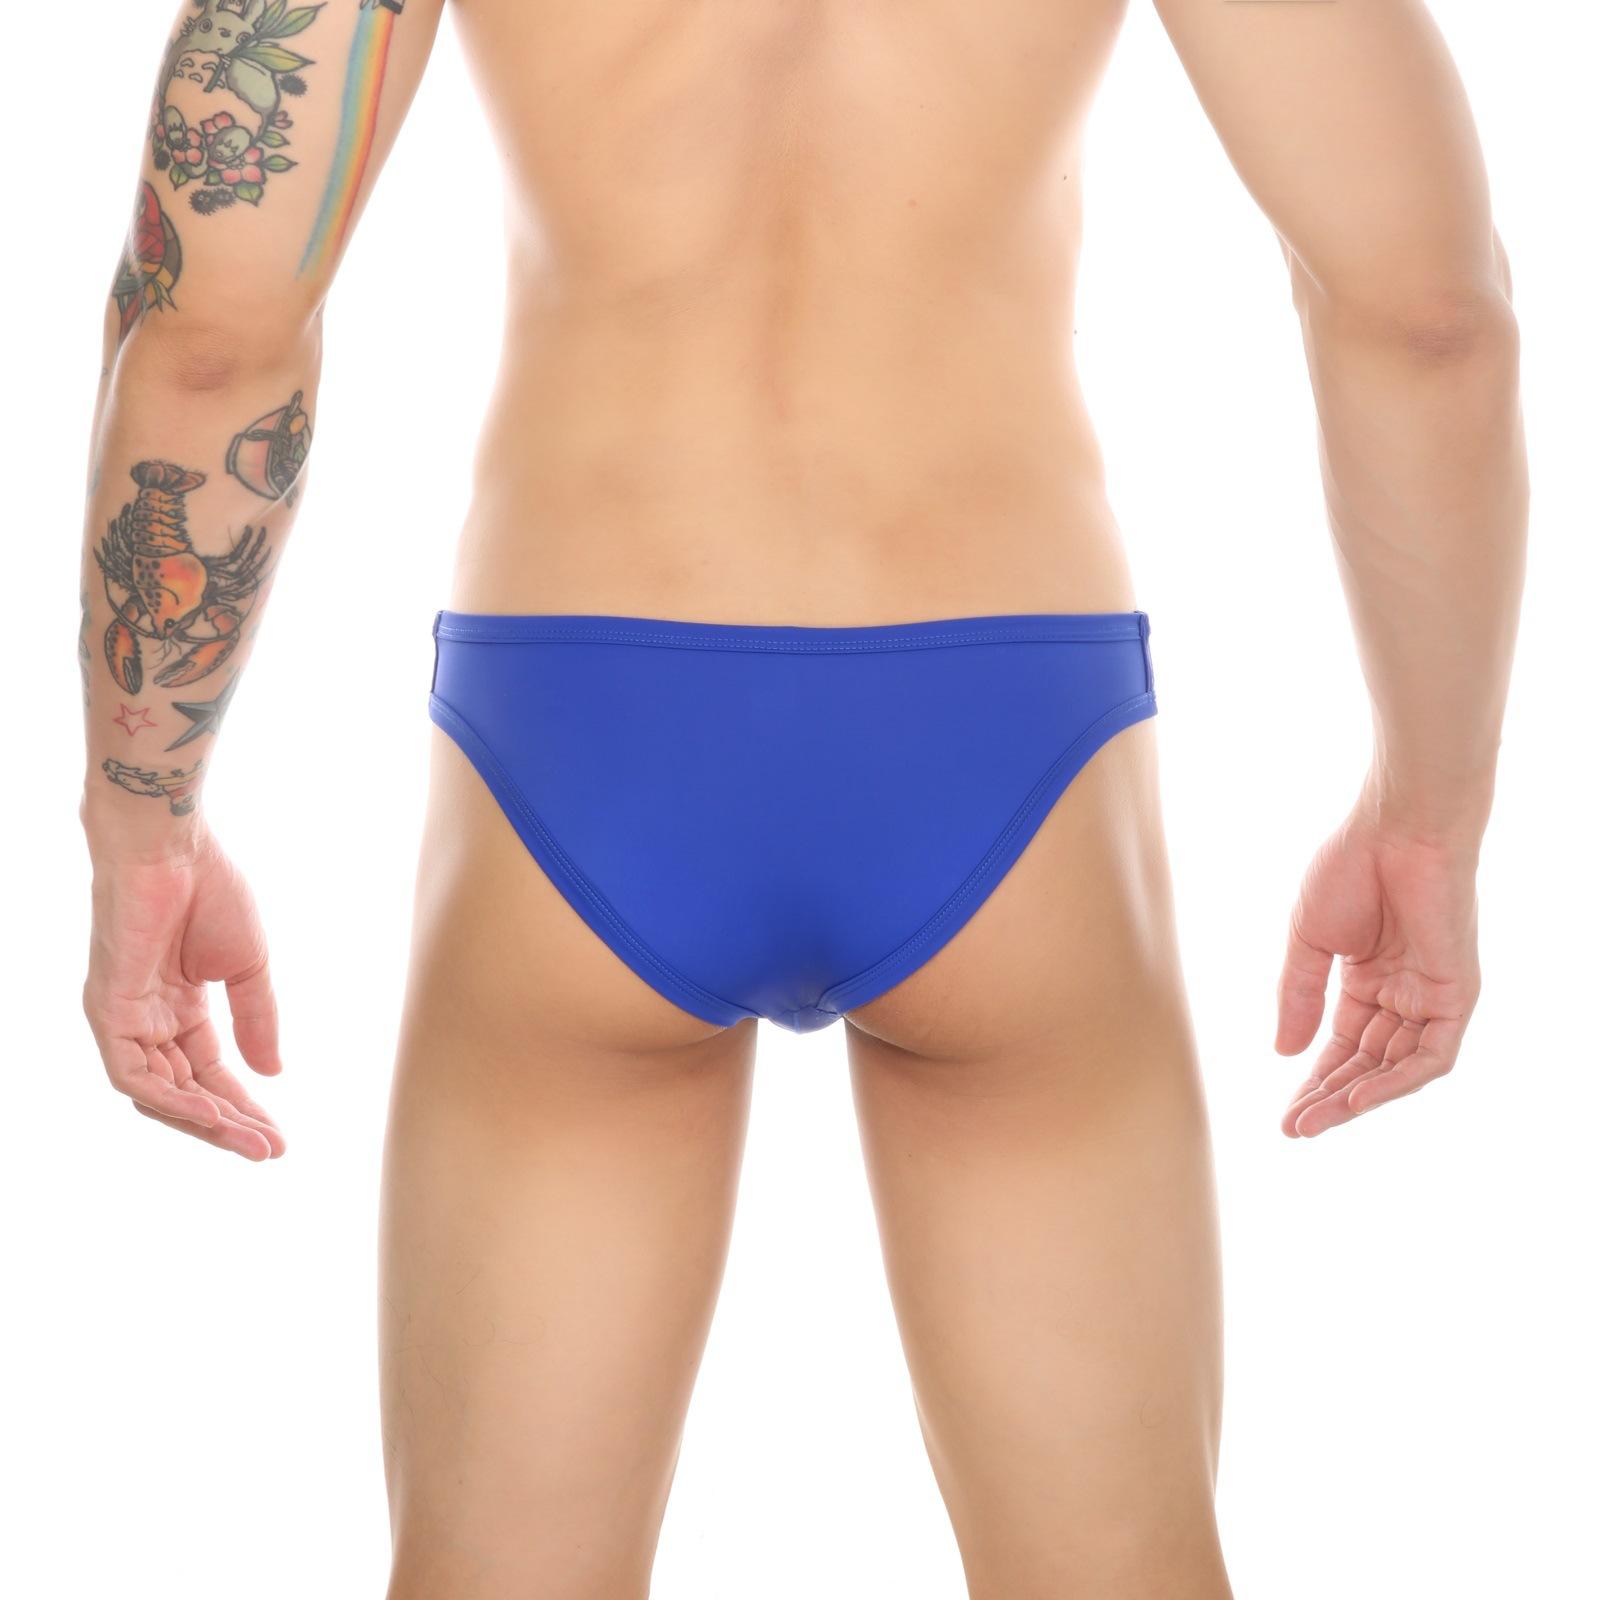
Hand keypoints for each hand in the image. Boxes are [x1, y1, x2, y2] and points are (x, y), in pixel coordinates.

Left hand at [83, 825, 285, 1160]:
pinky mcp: (107, 1009)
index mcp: (179, 1008)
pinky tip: (212, 1112)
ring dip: (204, 1121)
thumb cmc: (210, 890)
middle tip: (269, 1151)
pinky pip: (132, 1073)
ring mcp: (123, 1017)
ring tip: (250, 1141)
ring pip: (157, 1094)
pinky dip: (172, 1098)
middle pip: (184, 1092)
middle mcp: (146, 1020)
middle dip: (227, 1125)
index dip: (245, 1106)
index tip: (279, 1138)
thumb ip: (258, 1018)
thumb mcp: (248, 968)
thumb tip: (273, 1073)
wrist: (174, 846)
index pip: (210, 1073)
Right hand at [1274, 805, 1481, 1137]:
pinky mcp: (1456, 996)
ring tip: (1314, 1120)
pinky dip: (1396, 1081)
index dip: (1312, 1079)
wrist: (1397, 830)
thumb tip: (1284, 1054)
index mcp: (1367, 979)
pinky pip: (1430, 1056)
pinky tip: (1358, 1098)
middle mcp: (1402, 994)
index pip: (1341, 1045)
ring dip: (1356, 1098)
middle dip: (1329, 1098)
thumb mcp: (1307, 943)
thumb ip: (1297, 997)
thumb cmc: (1349, 869)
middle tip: (1293, 1127)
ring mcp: (1430, 997)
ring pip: (1397, 1068)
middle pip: (1366, 1064)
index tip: (1284, 1115)